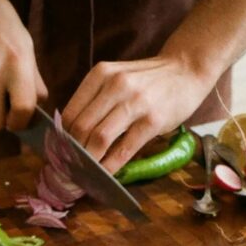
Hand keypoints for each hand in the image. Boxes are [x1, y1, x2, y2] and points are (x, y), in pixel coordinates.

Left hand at [61, 56, 212, 173]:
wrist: (186, 69)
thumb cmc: (148, 80)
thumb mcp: (117, 77)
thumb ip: (95, 99)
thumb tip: (70, 134)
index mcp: (100, 75)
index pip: (70, 113)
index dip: (61, 138)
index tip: (59, 154)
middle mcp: (115, 86)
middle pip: (81, 127)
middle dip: (72, 153)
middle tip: (69, 169)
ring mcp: (135, 103)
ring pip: (99, 138)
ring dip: (89, 161)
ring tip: (84, 174)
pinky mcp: (153, 121)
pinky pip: (124, 149)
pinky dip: (111, 166)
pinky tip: (105, 175)